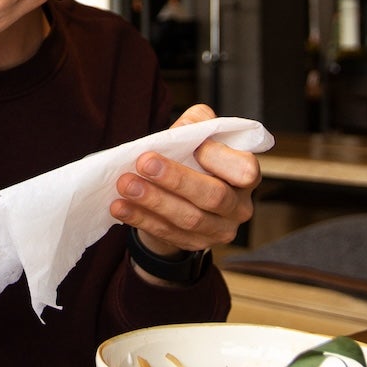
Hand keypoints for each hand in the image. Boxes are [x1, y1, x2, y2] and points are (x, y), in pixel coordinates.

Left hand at [111, 102, 259, 256]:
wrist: (181, 197)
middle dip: (177, 179)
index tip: (192, 146)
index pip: (244, 169)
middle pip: (214, 196)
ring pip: (188, 219)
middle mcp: (240, 206)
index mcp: (247, 175)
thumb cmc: (193, 158)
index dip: (219, 158)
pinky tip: (119, 206)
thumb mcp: (198, 134)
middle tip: (144, 163)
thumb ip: (197, 122)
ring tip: (125, 184)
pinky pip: (167, 233)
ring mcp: (220, 230)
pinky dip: (140, 218)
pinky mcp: (195, 244)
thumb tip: (186, 128)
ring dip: (153, 200)